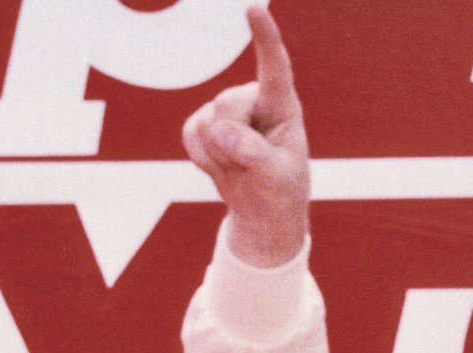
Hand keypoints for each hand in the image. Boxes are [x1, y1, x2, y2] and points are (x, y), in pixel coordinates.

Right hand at [181, 5, 309, 267]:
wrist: (261, 212)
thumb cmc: (280, 191)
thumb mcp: (276, 178)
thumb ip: (252, 154)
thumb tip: (220, 131)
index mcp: (283, 106)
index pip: (274, 66)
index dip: (264, 37)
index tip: (254, 9)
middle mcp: (254, 100)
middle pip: (227, 105)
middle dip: (232, 142)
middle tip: (250, 166)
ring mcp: (227, 111)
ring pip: (207, 123)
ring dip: (219, 156)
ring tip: (240, 167)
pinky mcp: (204, 124)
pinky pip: (189, 134)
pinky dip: (201, 158)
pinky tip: (221, 166)